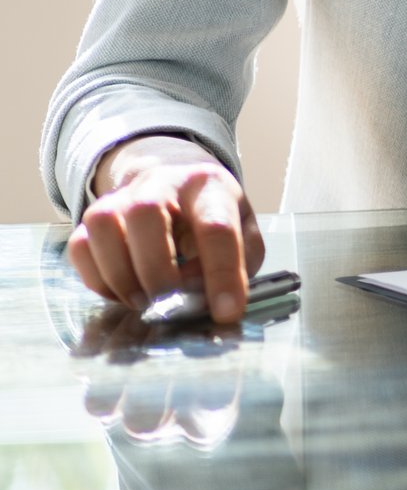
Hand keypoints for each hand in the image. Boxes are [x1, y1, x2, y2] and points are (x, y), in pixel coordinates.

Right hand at [70, 137, 263, 321]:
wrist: (174, 177)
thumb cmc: (212, 215)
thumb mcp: (244, 232)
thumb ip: (236, 262)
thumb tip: (200, 295)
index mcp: (209, 185)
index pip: (217, 227)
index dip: (222, 273)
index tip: (226, 312)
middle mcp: (161, 182)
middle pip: (146, 214)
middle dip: (156, 270)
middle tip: (167, 304)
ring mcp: (121, 195)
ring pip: (104, 227)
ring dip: (122, 276)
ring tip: (144, 302)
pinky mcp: (93, 215)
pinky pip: (80, 247)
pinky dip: (97, 279)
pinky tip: (121, 292)